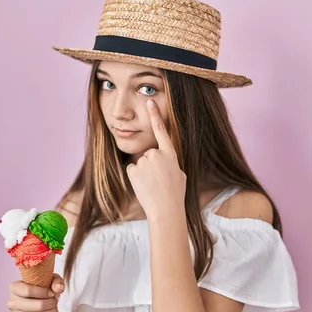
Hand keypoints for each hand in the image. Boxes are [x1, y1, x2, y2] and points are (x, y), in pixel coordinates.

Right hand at [7, 274, 64, 311]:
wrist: (45, 306)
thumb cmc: (46, 290)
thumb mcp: (52, 281)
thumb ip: (57, 281)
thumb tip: (59, 288)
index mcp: (14, 287)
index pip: (28, 290)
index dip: (43, 293)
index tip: (52, 293)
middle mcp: (11, 303)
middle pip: (35, 305)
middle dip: (50, 303)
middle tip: (55, 302)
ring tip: (53, 309)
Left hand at [126, 99, 185, 219]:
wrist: (165, 209)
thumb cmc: (175, 194)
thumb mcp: (179, 174)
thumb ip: (170, 162)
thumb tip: (163, 161)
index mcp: (170, 154)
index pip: (162, 130)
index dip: (155, 115)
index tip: (149, 102)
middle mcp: (156, 153)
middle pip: (149, 154)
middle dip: (151, 165)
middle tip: (159, 180)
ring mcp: (144, 161)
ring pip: (140, 163)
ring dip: (144, 173)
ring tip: (152, 185)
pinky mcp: (133, 169)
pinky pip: (132, 170)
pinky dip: (136, 178)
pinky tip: (144, 186)